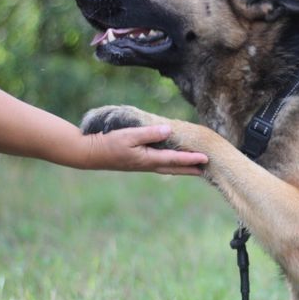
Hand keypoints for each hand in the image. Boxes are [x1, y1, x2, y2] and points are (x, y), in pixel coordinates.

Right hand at [83, 123, 207, 174]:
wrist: (91, 154)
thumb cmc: (109, 143)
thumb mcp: (129, 136)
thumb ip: (149, 133)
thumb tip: (169, 131)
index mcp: (148, 159)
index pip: (174, 159)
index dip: (190, 158)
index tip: (205, 158)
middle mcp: (148, 164)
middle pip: (175, 168)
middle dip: (191, 168)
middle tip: (207, 169)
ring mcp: (144, 165)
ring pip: (168, 167)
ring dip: (183, 168)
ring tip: (196, 168)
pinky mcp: (139, 162)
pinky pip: (161, 165)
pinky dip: (172, 164)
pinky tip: (174, 162)